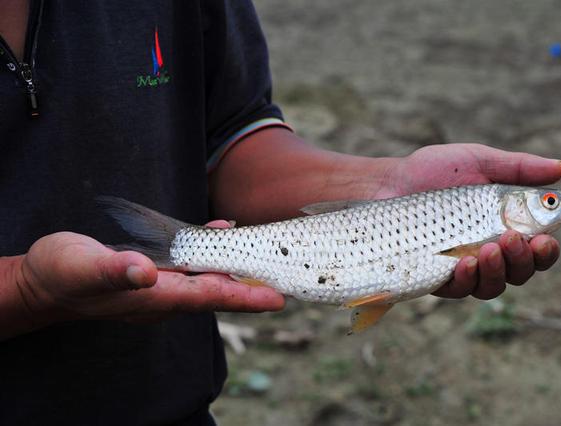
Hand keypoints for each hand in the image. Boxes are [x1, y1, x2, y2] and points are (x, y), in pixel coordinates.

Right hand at [14, 225, 284, 325]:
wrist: (44, 281)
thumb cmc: (60, 274)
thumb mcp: (82, 268)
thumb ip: (115, 271)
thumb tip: (147, 272)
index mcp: (155, 296)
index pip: (208, 297)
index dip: (243, 297)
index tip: (277, 299)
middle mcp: (165, 294)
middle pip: (218, 290)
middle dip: (253, 286)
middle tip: (289, 276)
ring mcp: (161, 286)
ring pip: (209, 277)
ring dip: (237, 268)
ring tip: (269, 255)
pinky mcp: (155, 273)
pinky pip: (192, 264)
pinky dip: (210, 249)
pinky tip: (223, 231)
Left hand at [376, 143, 560, 299]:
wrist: (390, 181)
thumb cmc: (434, 170)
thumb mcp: (478, 161)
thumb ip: (517, 168)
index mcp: (505, 227)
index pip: (537, 250)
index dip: (547, 251)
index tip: (546, 238)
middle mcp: (488, 251)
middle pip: (520, 273)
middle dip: (524, 261)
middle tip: (512, 238)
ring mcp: (461, 266)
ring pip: (492, 287)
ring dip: (498, 271)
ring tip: (490, 248)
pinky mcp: (435, 276)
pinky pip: (457, 289)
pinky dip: (466, 279)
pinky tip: (465, 261)